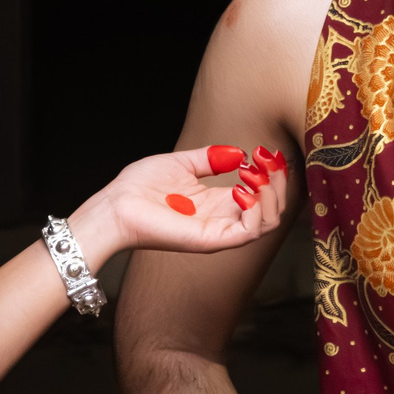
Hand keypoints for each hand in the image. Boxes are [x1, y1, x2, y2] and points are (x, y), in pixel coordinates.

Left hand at [74, 143, 288, 266]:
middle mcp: (223, 220)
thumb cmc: (139, 187)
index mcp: (218, 204)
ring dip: (270, 193)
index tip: (266, 152)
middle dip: (278, 181)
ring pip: (268, 222)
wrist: (115, 205)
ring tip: (254, 172)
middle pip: (273, 209)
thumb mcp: (182, 163)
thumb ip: (211, 158)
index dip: (272, 174)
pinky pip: (248, 232)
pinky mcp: (210, 241)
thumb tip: (240, 154)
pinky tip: (240, 186)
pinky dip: (254, 208)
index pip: (262, 195)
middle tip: (266, 159)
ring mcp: (218, 232)